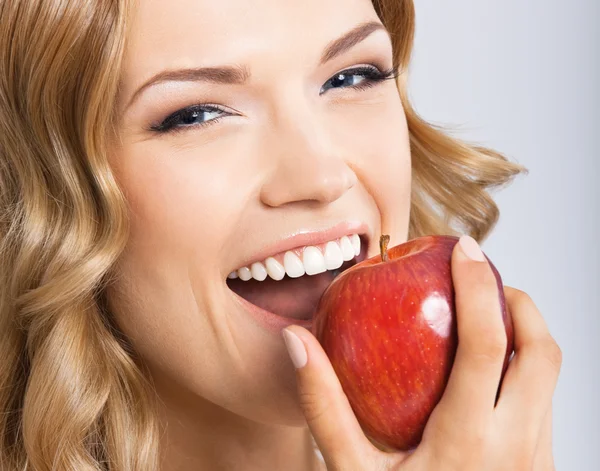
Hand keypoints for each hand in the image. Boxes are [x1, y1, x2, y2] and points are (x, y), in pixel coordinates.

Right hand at [282, 235, 561, 469]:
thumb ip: (323, 405)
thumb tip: (298, 343)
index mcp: (470, 439)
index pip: (489, 341)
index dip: (479, 285)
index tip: (465, 249)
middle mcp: (518, 447)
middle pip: (543, 350)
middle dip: (519, 301)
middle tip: (484, 279)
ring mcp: (537, 461)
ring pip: (551, 378)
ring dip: (526, 334)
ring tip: (485, 316)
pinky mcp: (540, 469)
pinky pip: (544, 404)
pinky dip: (524, 370)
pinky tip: (486, 373)